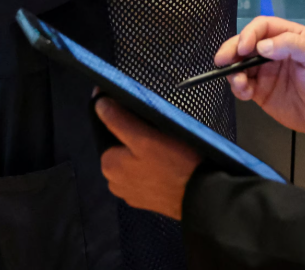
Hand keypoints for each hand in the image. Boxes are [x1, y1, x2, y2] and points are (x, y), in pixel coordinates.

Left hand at [94, 97, 200, 219]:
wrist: (205, 199)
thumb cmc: (175, 166)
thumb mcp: (144, 137)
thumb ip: (118, 120)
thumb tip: (99, 104)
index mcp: (108, 165)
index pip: (108, 132)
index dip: (122, 118)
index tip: (140, 113)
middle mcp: (115, 182)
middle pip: (121, 147)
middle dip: (136, 137)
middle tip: (158, 131)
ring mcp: (132, 193)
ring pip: (135, 161)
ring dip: (146, 151)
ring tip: (166, 146)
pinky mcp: (149, 200)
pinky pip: (147, 174)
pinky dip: (154, 166)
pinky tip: (169, 162)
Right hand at [215, 16, 304, 148]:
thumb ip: (293, 45)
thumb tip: (261, 46)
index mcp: (290, 37)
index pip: (263, 27)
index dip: (250, 33)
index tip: (244, 47)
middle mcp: (274, 51)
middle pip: (246, 43)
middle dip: (232, 49)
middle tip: (223, 59)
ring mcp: (265, 71)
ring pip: (240, 63)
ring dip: (233, 70)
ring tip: (239, 82)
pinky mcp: (260, 90)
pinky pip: (242, 84)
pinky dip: (237, 87)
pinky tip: (244, 92)